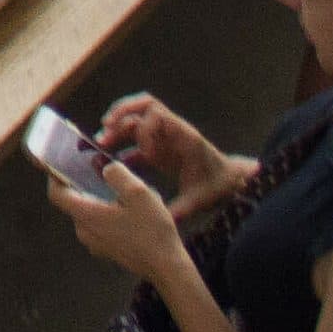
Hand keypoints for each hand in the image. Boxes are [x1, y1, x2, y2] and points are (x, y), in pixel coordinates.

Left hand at [50, 159, 189, 286]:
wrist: (169, 270)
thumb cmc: (153, 232)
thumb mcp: (138, 192)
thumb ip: (116, 173)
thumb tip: (104, 169)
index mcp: (86, 216)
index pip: (56, 194)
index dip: (54, 176)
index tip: (60, 163)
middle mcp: (85, 232)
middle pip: (72, 203)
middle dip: (80, 186)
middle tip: (93, 172)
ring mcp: (96, 244)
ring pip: (87, 215)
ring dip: (96, 201)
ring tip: (117, 191)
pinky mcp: (108, 252)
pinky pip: (99, 227)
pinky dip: (105, 215)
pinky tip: (126, 211)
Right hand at [95, 93, 244, 214]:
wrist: (230, 184)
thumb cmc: (216, 188)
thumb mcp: (198, 200)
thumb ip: (179, 210)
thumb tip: (159, 224)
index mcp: (183, 136)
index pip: (157, 114)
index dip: (146, 129)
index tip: (145, 151)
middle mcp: (171, 131)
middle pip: (142, 107)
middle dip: (121, 114)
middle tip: (105, 129)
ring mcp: (164, 136)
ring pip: (136, 116)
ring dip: (117, 123)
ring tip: (102, 138)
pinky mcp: (160, 146)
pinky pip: (137, 136)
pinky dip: (123, 142)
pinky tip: (111, 156)